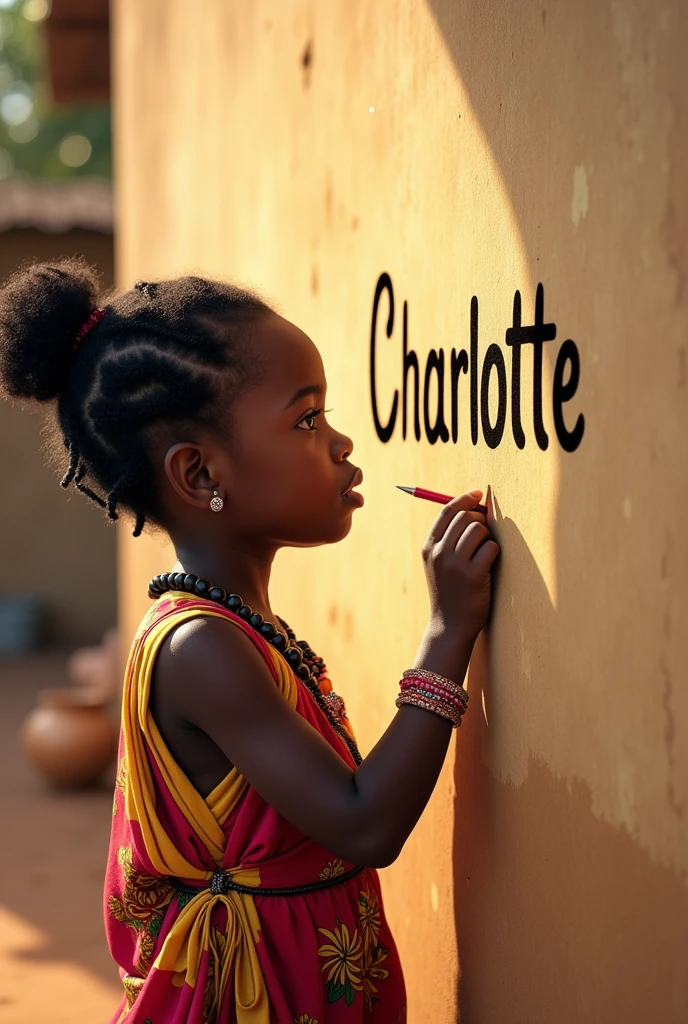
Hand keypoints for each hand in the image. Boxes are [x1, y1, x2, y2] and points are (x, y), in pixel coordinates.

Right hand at [420, 489, 499, 639]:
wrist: (450, 625)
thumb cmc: (450, 591)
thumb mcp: (438, 564)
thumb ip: (448, 539)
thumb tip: (473, 509)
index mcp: (429, 547)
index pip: (446, 511)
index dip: (464, 499)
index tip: (478, 493)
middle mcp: (439, 552)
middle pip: (465, 517)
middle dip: (479, 520)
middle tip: (484, 533)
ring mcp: (455, 563)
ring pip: (479, 530)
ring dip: (487, 538)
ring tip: (484, 554)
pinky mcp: (474, 574)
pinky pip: (491, 547)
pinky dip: (494, 553)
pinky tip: (489, 566)